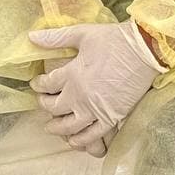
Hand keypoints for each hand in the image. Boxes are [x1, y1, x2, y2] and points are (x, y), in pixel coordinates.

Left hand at [29, 20, 165, 149]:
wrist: (144, 52)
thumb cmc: (113, 40)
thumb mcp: (82, 34)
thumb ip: (55, 38)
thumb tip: (30, 37)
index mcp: (72, 74)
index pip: (47, 84)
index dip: (39, 85)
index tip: (36, 84)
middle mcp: (80, 96)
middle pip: (55, 107)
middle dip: (44, 105)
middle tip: (42, 103)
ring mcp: (96, 110)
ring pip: (70, 126)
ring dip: (57, 128)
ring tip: (50, 128)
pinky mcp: (112, 117)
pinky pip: (93, 135)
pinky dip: (81, 140)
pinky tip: (74, 141)